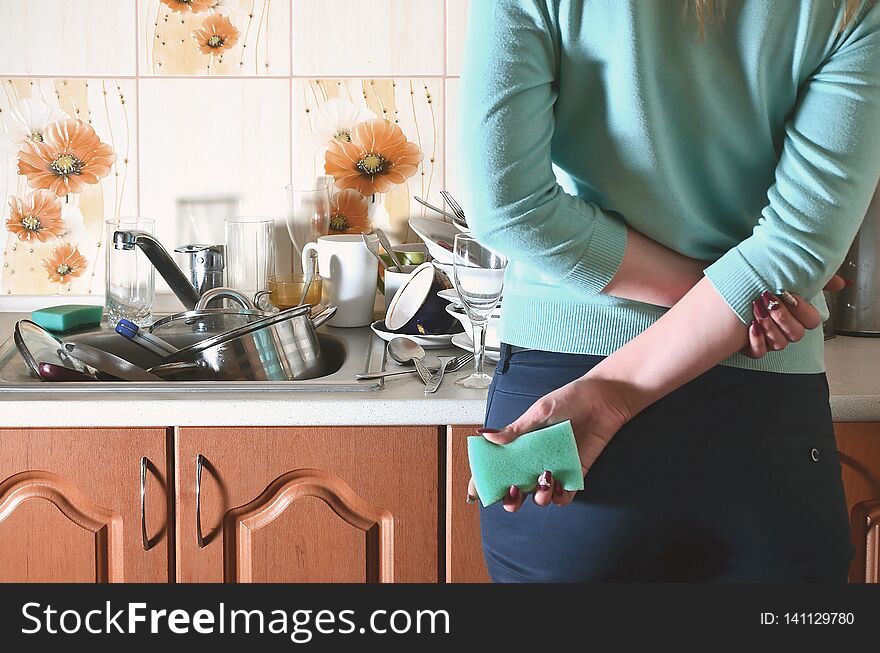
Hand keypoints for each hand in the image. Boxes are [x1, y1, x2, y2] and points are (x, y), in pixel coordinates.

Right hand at [466, 374, 631, 512]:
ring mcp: (555, 467)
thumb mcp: (539, 411)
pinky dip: (560, 497)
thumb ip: (515, 429)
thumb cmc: (571, 398)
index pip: (499, 465)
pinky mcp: (576, 473)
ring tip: (544, 479)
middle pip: (516, 489)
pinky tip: (560, 485)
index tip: (475, 491)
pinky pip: (565, 495)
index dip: (485, 480)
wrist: (604, 398)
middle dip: (510, 498)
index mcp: (522, 444)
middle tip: (513, 491)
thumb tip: (487, 435)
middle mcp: (536, 459)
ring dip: (538, 496)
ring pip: (539, 496)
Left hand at [742, 275, 846, 357]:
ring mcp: (769, 339)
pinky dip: (756, 340)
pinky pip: (759, 353)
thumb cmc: (758, 282)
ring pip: (780, 344)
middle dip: (783, 317)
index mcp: (794, 314)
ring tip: (756, 309)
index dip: (802, 309)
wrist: (729, 287)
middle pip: (796, 333)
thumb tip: (841, 283)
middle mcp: (783, 328)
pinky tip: (751, 326)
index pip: (811, 321)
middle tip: (769, 301)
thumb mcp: (788, 275)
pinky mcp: (751, 347)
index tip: (789, 294)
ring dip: (769, 326)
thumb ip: (817, 279)